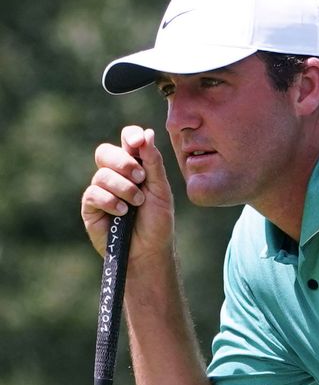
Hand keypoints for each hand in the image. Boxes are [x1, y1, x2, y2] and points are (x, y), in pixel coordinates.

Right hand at [81, 126, 173, 264]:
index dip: (130, 136)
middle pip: (105, 152)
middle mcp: (114, 175)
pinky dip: (110, 201)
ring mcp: (101, 190)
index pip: (127, 141)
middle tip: (141, 177)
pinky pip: (93, 194)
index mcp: (134, 166)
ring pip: (101, 174)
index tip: (138, 142)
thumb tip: (147, 134)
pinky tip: (123, 212)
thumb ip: (153, 163)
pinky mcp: (90, 208)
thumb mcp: (161, 190)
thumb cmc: (158, 221)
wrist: (149, 250)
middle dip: (123, 162)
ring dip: (124, 188)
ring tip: (137, 203)